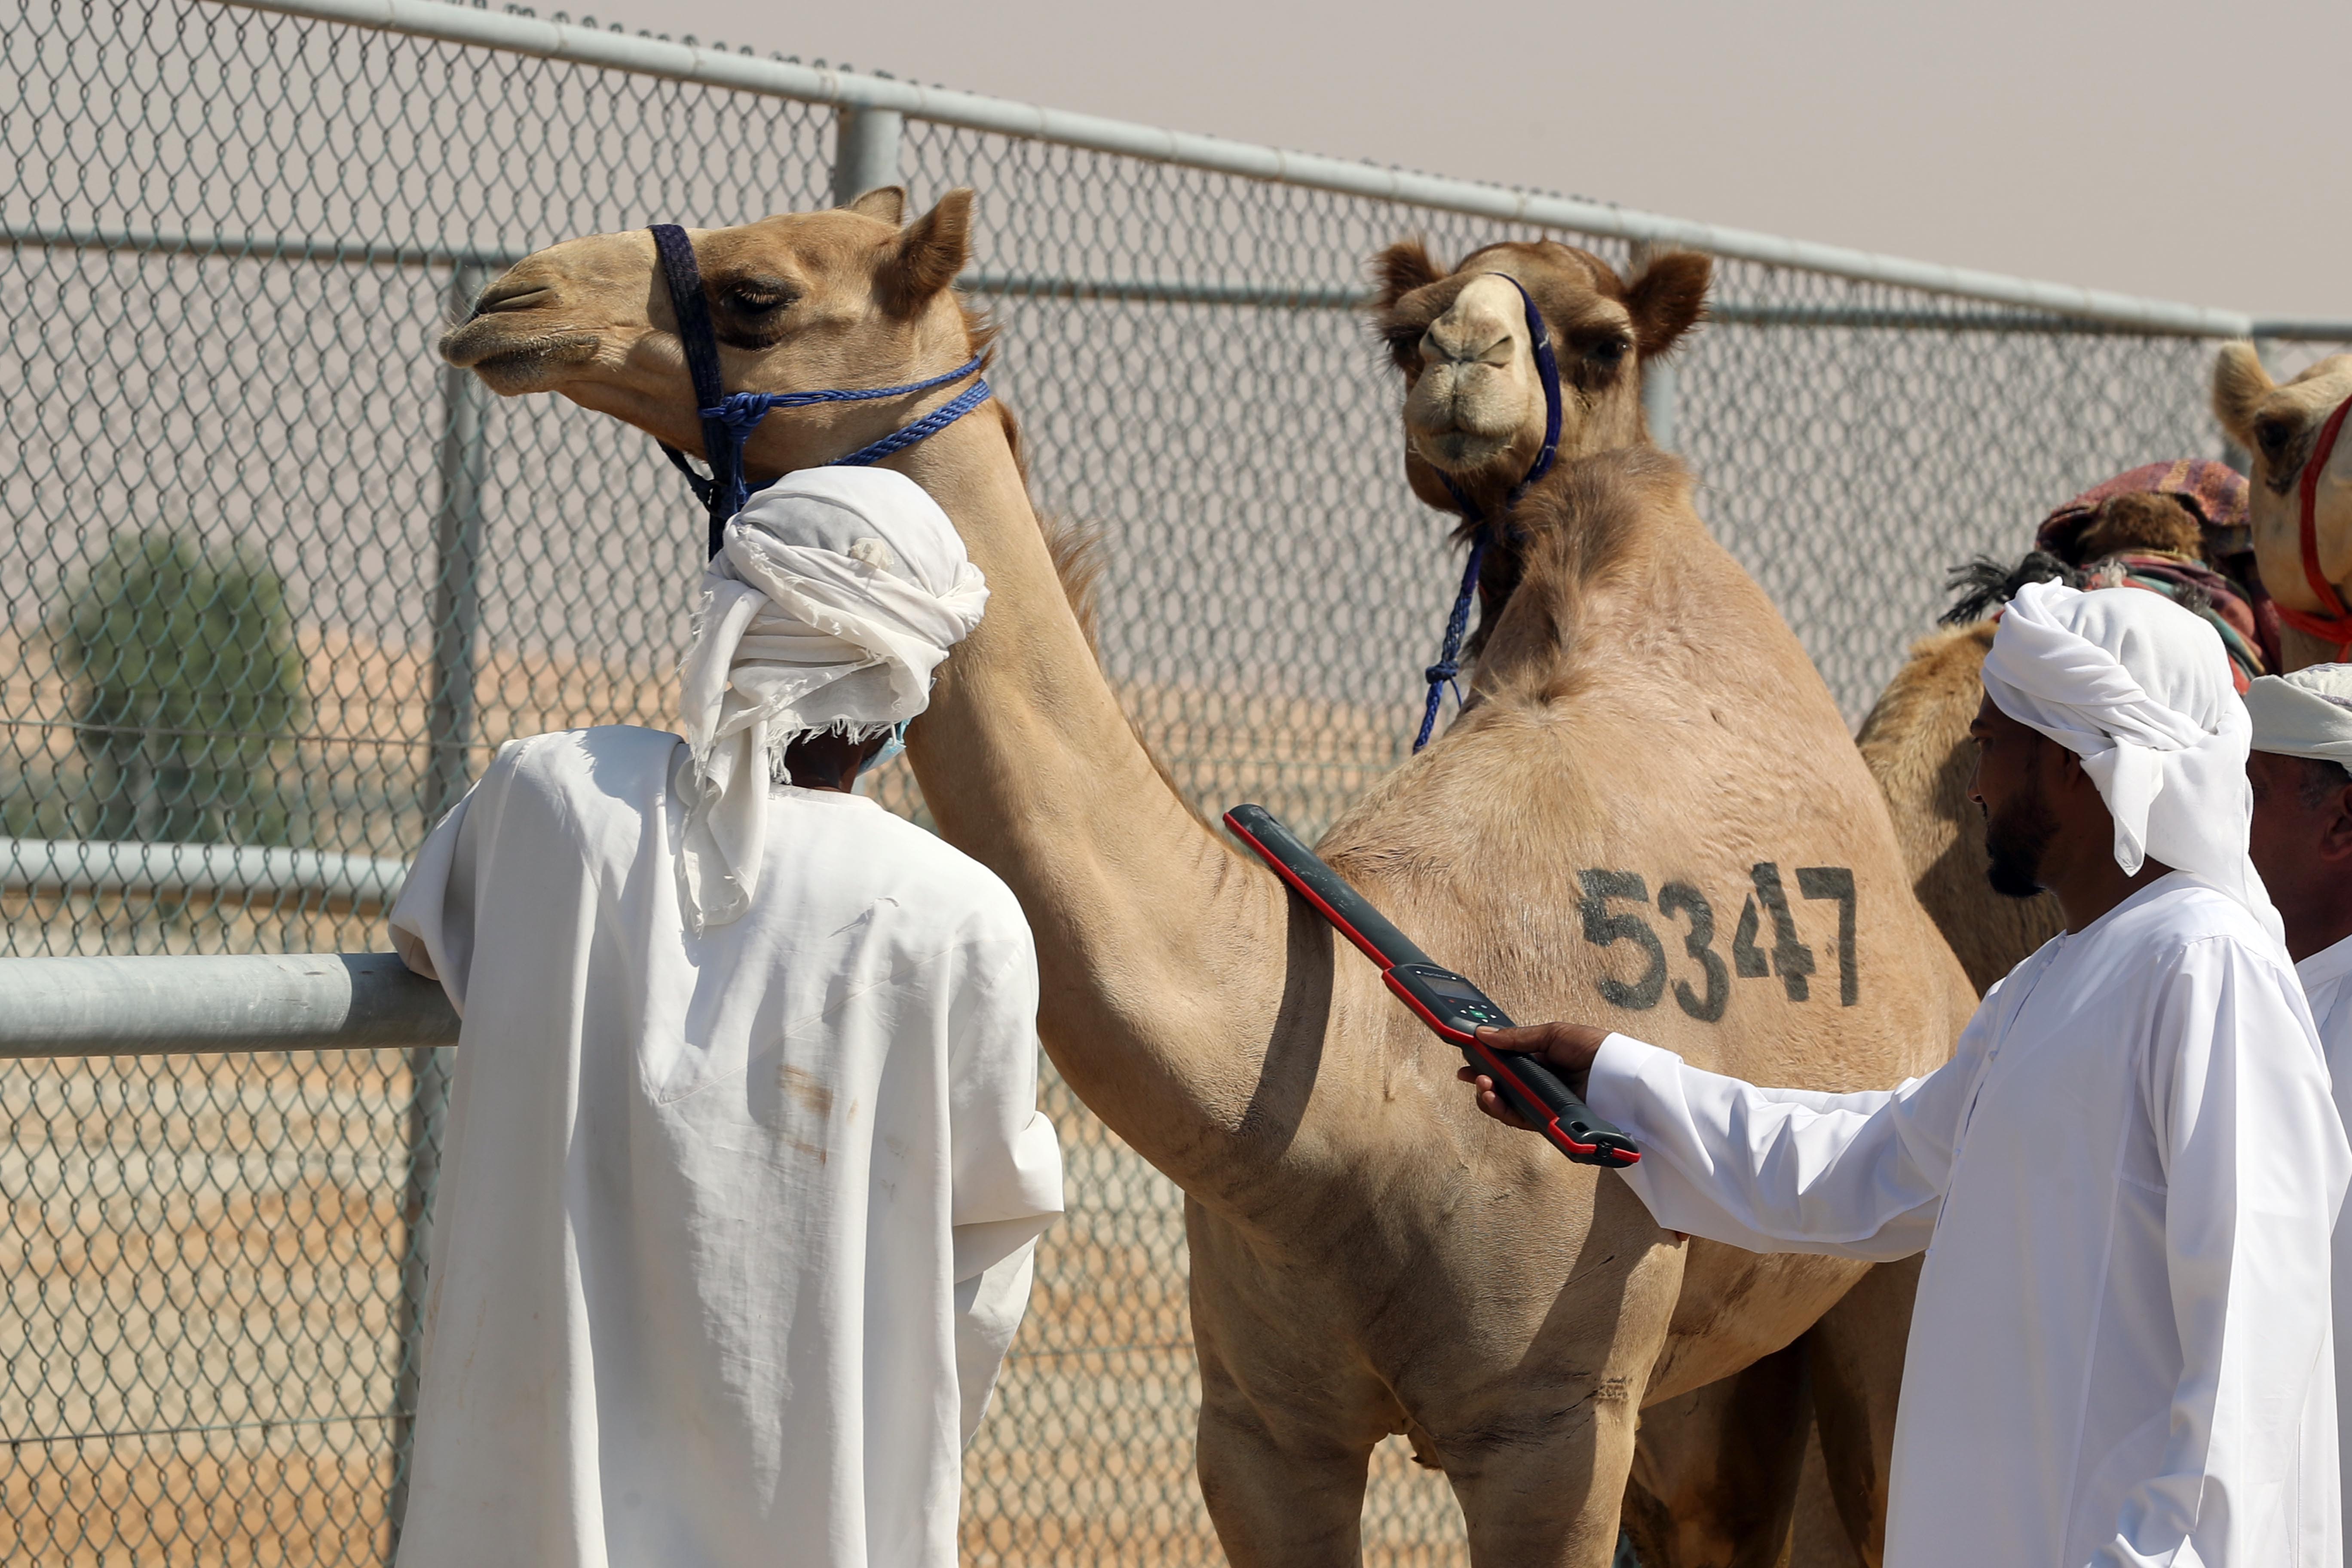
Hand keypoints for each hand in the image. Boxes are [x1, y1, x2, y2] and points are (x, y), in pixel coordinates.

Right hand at [1457, 1021, 1609, 1130]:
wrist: (1621, 1076)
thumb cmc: (1595, 1049)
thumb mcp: (1553, 1034)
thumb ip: (1517, 1038)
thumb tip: (1484, 1034)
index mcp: (1542, 1060)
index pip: (1506, 1064)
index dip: (1485, 1063)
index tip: (1467, 1059)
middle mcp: (1541, 1084)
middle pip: (1502, 1087)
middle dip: (1482, 1081)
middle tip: (1472, 1075)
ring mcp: (1543, 1103)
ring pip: (1506, 1106)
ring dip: (1488, 1097)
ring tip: (1484, 1086)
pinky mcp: (1549, 1121)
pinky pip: (1519, 1120)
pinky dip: (1503, 1111)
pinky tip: (1495, 1099)